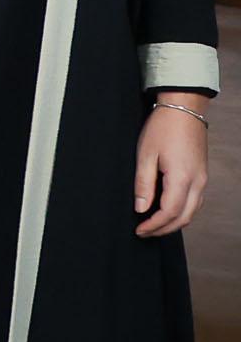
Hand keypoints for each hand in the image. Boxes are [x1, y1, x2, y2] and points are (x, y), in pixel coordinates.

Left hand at [136, 99, 208, 236]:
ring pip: (193, 211)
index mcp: (182, 178)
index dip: (154, 225)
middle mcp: (198, 182)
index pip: (170, 212)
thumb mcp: (145, 154)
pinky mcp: (202, 175)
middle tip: (144, 233)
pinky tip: (167, 211)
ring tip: (153, 225)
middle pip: (184, 217)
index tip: (139, 230)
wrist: (184, 109)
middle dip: (164, 229)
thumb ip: (143, 184)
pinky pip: (195, 201)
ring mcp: (203, 179)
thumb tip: (141, 208)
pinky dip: (182, 212)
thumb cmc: (162, 128)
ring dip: (174, 223)